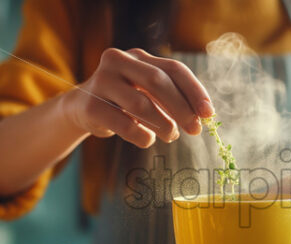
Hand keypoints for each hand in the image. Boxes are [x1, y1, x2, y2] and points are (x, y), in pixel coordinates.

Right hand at [62, 48, 213, 147]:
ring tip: (172, 135)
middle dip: (181, 108)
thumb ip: (172, 99)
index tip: (209, 114)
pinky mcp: (91, 106)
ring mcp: (101, 82)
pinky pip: (123, 124)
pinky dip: (141, 135)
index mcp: (138, 56)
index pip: (173, 68)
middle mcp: (118, 61)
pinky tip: (148, 139)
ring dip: (163, 124)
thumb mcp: (148, 93)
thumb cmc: (125, 101)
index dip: (194, 90)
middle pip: (157, 81)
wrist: (82, 109)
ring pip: (141, 103)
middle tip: (195, 130)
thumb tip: (203, 117)